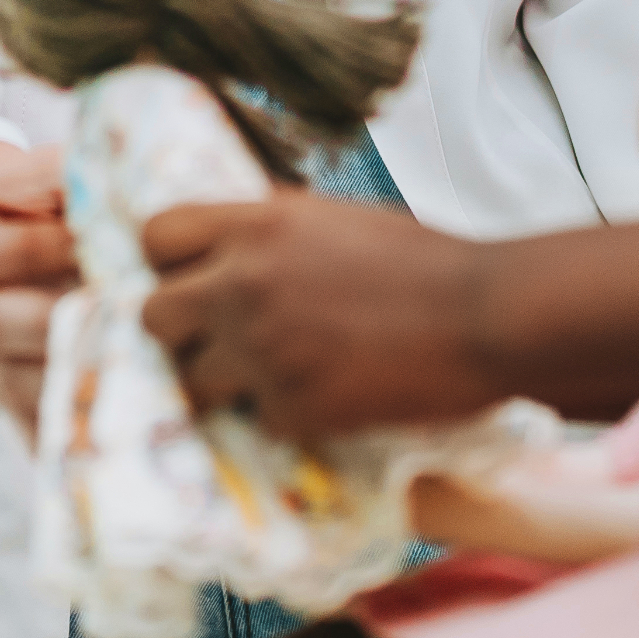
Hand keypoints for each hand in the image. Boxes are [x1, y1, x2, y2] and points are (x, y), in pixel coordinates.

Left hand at [140, 193, 502, 443]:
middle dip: (181, 330)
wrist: (484, 316)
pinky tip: (322, 399)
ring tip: (271, 375)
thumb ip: (271, 226)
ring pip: (193, 380)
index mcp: (256, 225)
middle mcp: (245, 284)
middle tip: (218, 339)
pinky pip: (256, 419)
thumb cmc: (424, 261)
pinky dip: (283, 415)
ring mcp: (264, 350)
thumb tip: (231, 238)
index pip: (156, 235)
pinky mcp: (294, 407)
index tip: (190, 279)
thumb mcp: (335, 218)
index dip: (168, 262)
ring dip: (225, 382)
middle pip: (154, 315)